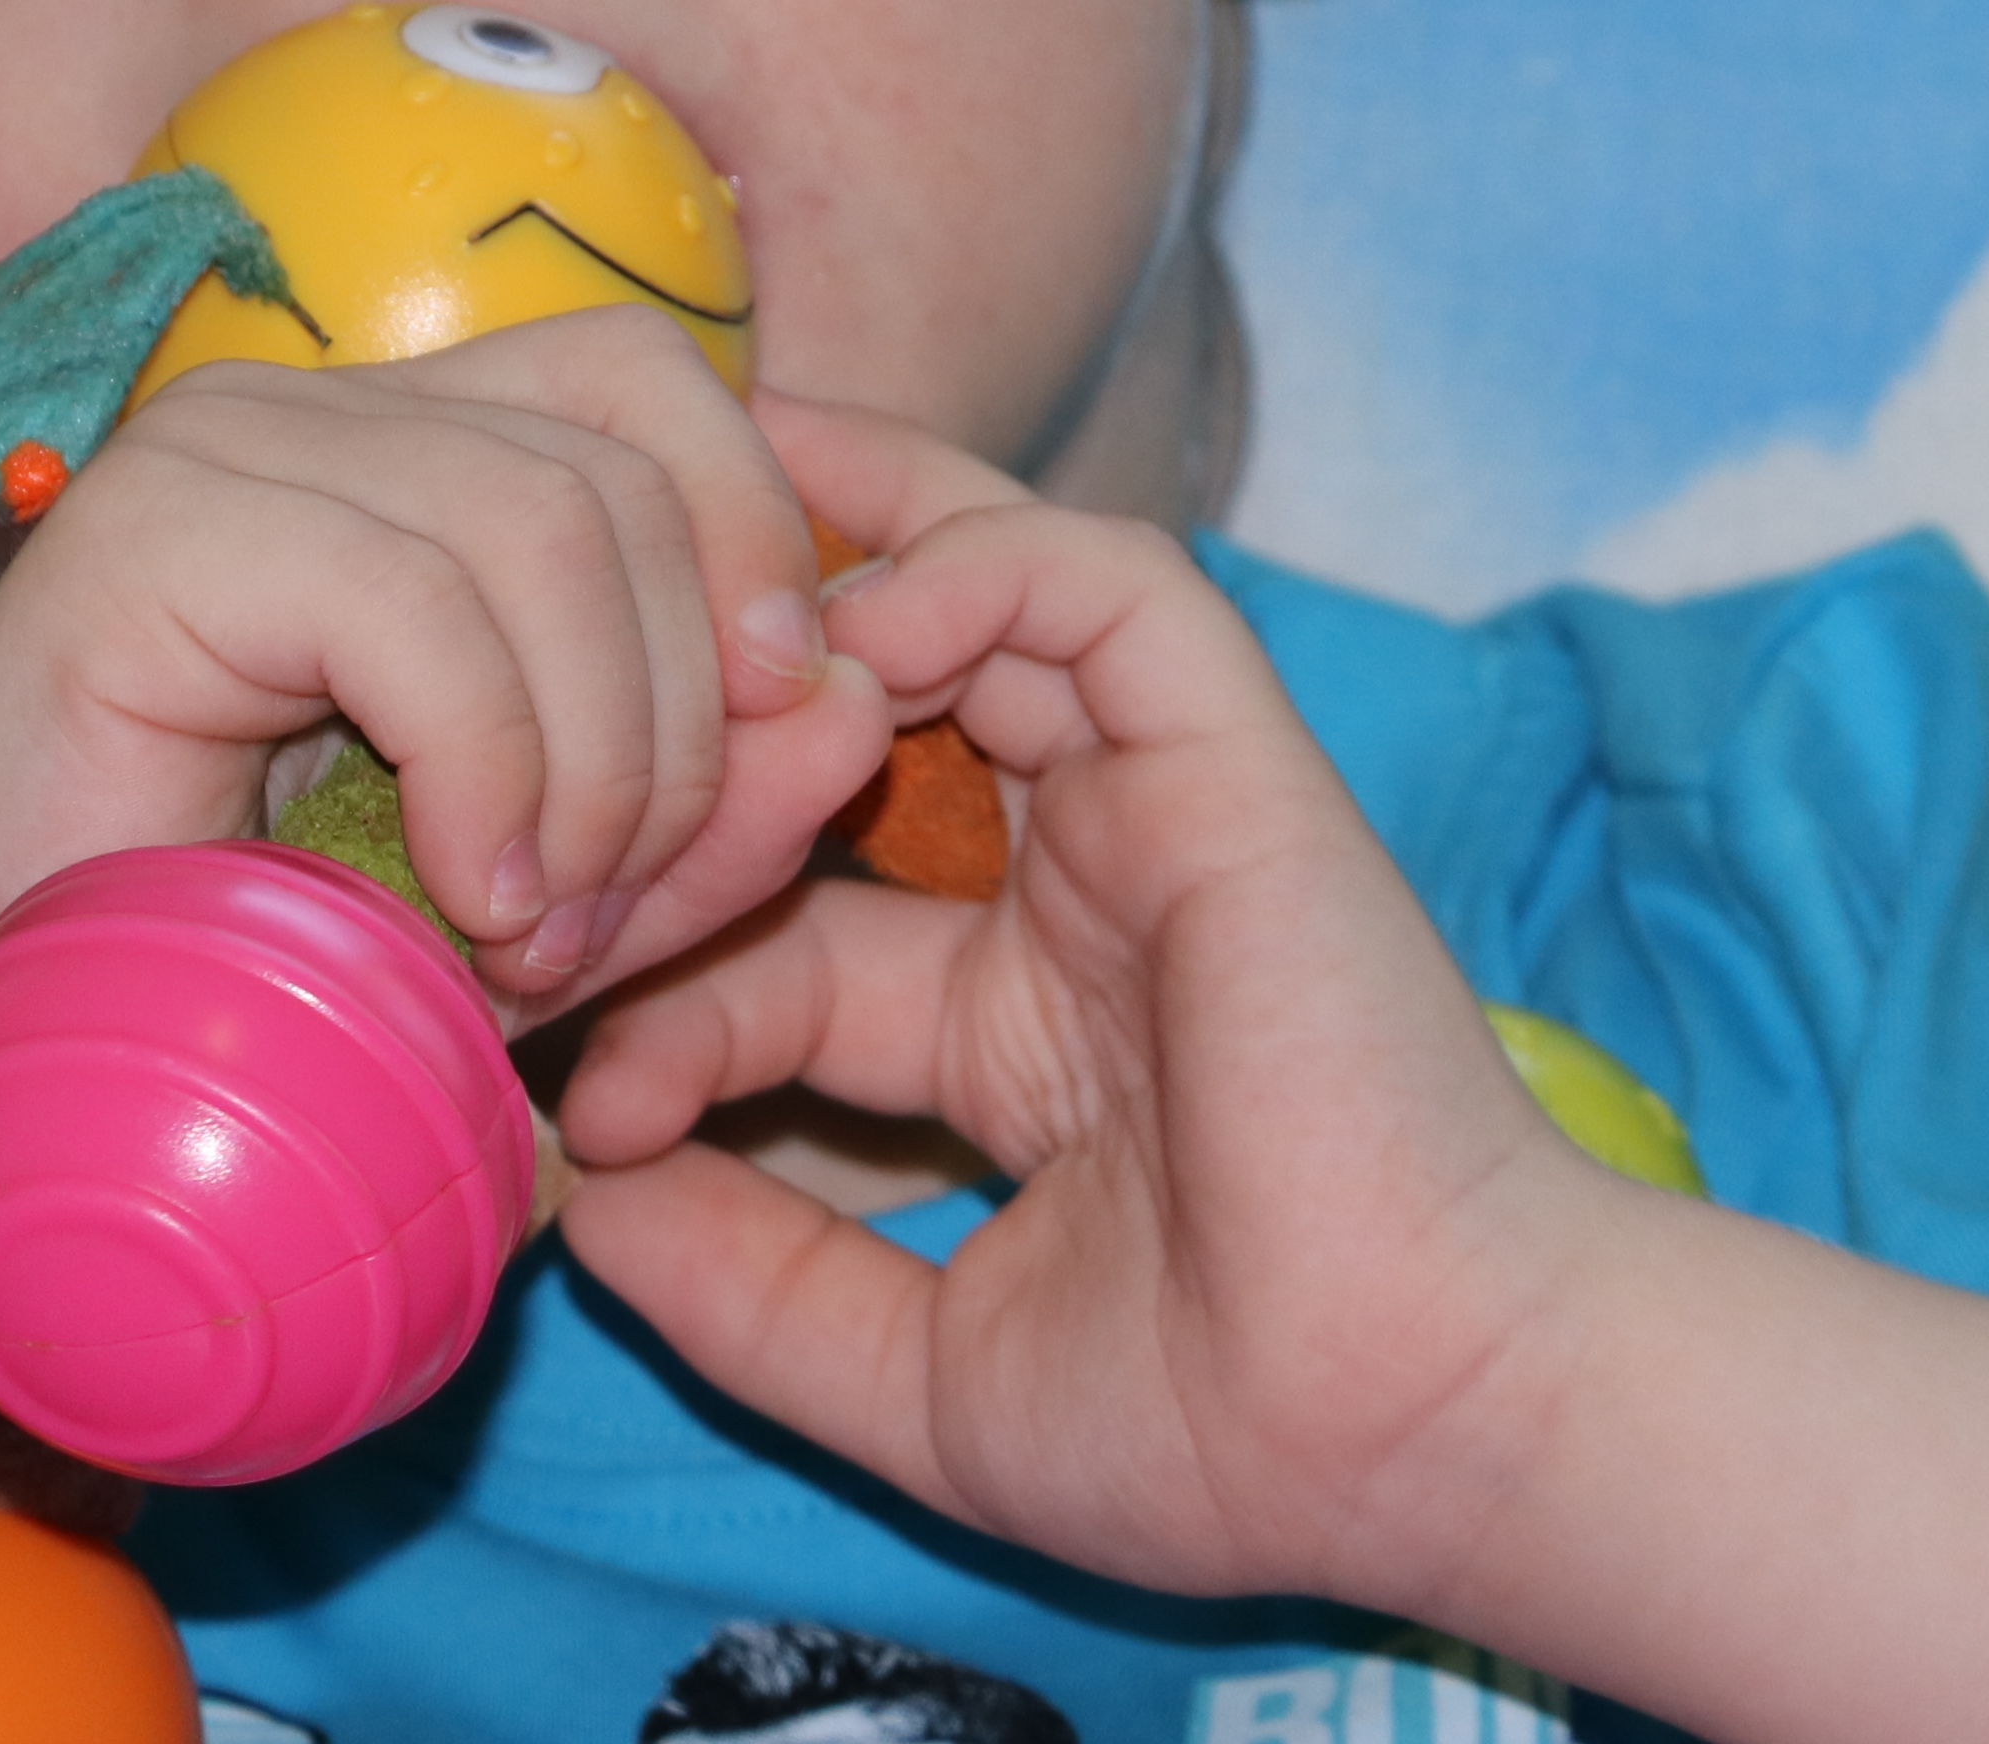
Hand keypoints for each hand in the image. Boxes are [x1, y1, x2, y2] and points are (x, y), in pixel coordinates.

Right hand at [0, 305, 891, 1042]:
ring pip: (544, 522)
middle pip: (624, 458)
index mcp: (406, 443)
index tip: (786, 745)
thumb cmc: (269, 985)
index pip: (655, 386)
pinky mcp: (149, 532)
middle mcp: (311, 406)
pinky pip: (417, 599)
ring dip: (595, 761)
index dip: (760, 542)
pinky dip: (492, 766)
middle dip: (685, 711)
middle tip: (617, 916)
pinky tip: (469, 900)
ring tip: (538, 933)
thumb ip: (713, 806)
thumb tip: (864, 704)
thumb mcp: (555, 895)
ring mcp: (222, 450)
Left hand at [550, 401, 1623, 1617]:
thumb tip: (583, 1199)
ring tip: (691, 564)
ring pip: (988, 594)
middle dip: (726, 670)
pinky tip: (856, 627)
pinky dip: (974, 562)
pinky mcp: (1234, 761)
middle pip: (878, 712)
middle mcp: (1076, 895)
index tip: (573, 1090)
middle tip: (581, 668)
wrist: (1414, 1424)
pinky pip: (1106, 587)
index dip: (665, 976)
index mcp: (1014, 1029)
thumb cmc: (1218, 1427)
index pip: (787, 930)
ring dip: (833, 566)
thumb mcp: (918, 1375)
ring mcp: (1156, 815)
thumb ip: (752, 1287)